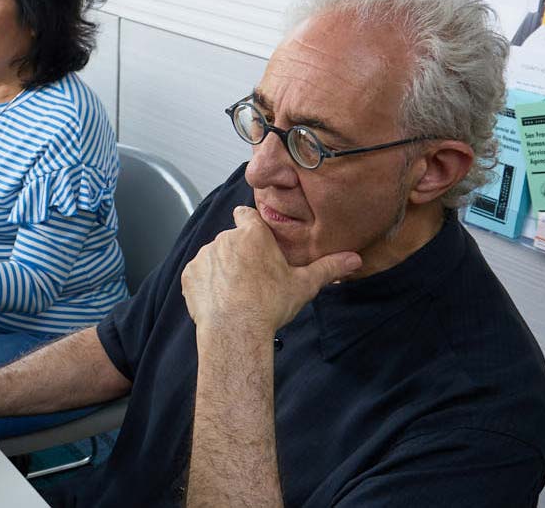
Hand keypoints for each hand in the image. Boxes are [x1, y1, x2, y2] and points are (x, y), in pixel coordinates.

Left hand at [181, 206, 360, 338]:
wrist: (235, 330)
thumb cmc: (270, 305)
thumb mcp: (303, 285)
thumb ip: (328, 268)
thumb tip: (355, 259)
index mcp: (253, 235)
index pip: (246, 214)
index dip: (250, 224)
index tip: (256, 239)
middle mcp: (226, 238)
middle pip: (232, 240)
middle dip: (239, 255)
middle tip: (252, 279)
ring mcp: (205, 255)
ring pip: (214, 257)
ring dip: (221, 269)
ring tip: (235, 294)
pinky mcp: (189, 274)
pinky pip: (197, 275)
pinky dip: (206, 285)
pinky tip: (219, 301)